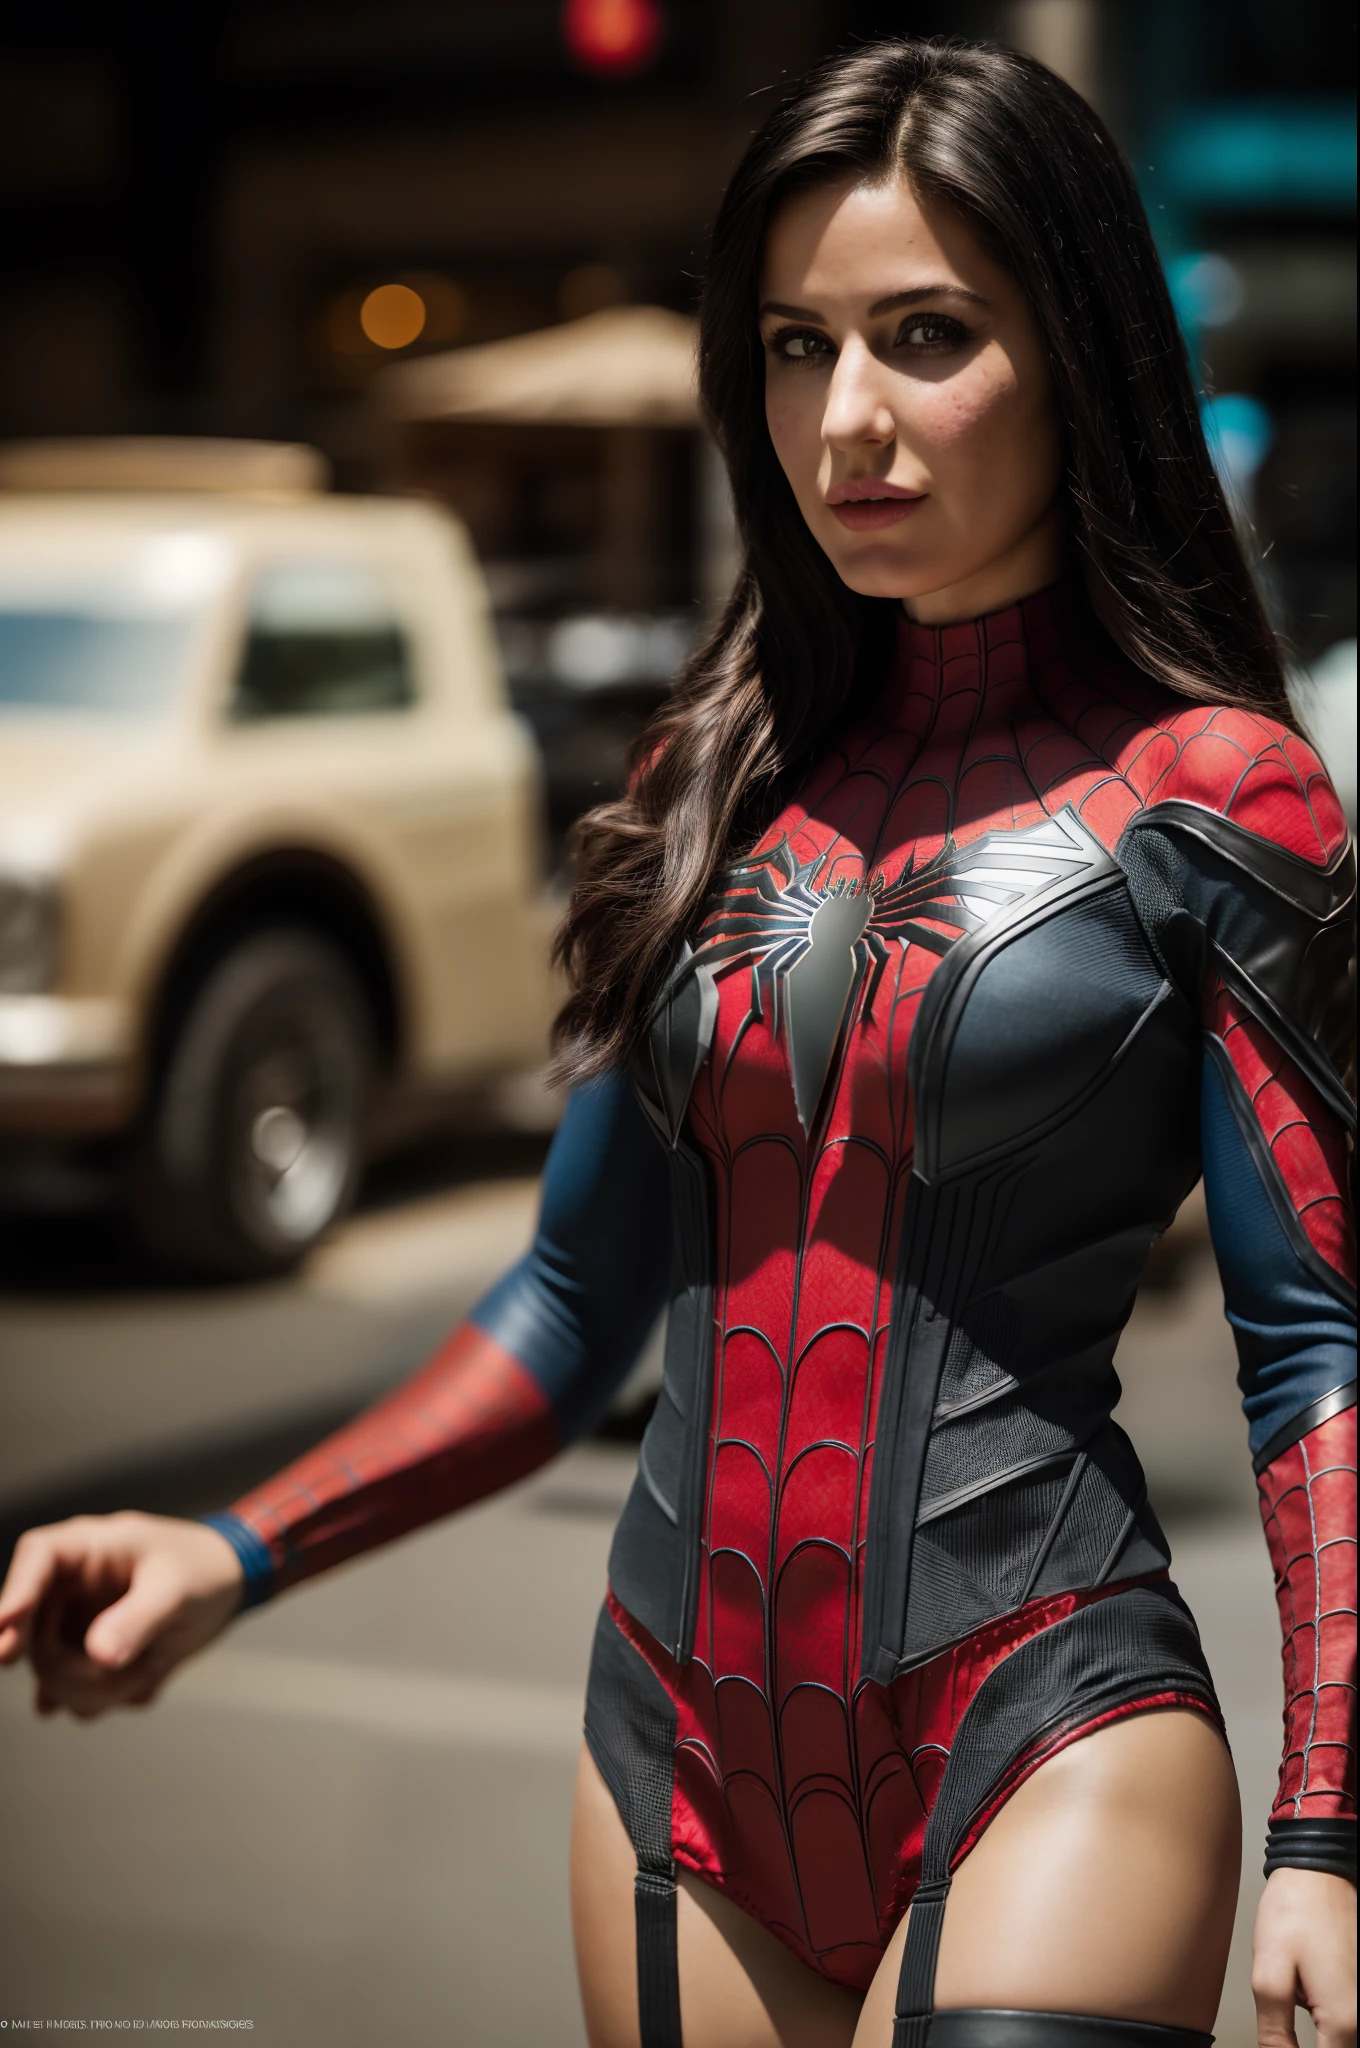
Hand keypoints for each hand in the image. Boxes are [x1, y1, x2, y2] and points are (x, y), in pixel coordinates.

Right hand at [0, 1511, 244, 1717]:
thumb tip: (99, 1656)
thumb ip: (139, 1619)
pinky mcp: (83, 1659)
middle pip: (32, 1635)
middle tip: (124, 1669)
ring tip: (152, 1665)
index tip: (4, 1640)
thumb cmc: (203, 1569)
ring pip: (51, 1676)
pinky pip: (75, 1695)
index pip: (36, 1558)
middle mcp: (69, 1587)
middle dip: (73, 1667)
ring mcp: (71, 1625)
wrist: (229, 1586)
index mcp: (88, 1548)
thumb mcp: (177, 1590)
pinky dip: (109, 1698)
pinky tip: (144, 1679)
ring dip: (100, 1688)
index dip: (13, 1595)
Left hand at [1253, 1864, 1356, 2047]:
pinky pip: (1347, 2016)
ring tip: (1297, 1987)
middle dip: (1311, 2039)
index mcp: (1344, 2020)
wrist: (1320, 1869)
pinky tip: (1309, 1984)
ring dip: (1321, 2027)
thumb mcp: (1269, 1973)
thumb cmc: (1296, 1910)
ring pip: (1343, 2035)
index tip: (1279, 2045)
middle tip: (1287, 2008)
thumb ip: (1274, 2030)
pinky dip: (1329, 2011)